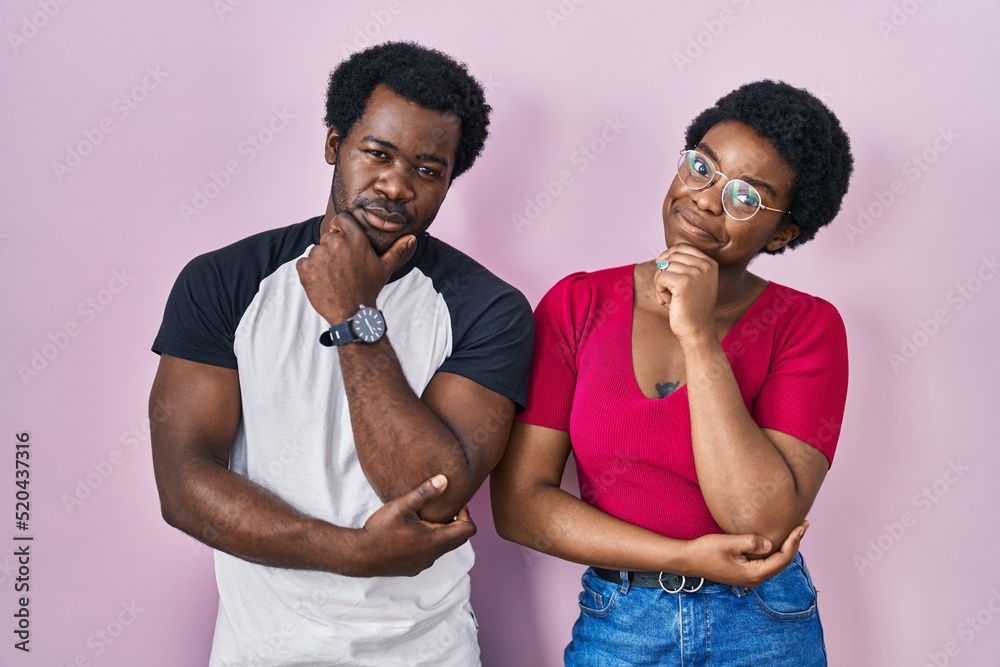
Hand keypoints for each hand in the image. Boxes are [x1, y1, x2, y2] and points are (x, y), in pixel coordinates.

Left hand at [295, 211, 414, 323]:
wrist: (352, 313)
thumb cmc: (369, 288)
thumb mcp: (384, 268)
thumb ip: (396, 249)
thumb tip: (412, 237)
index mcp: (355, 239)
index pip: (341, 219)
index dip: (340, 228)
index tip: (343, 241)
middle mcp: (336, 242)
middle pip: (328, 237)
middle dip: (332, 250)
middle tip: (342, 269)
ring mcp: (319, 254)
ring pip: (316, 251)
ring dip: (321, 262)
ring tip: (333, 278)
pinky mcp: (306, 267)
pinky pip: (304, 263)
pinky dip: (309, 272)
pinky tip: (322, 283)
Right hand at [346, 474, 476, 576]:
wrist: (358, 556)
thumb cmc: (380, 529)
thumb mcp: (402, 506)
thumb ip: (425, 493)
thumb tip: (445, 479)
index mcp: (435, 540)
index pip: (468, 530)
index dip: (466, 514)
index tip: (454, 503)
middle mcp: (433, 555)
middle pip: (459, 539)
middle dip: (455, 522)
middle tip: (442, 508)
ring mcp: (423, 563)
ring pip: (443, 547)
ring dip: (440, 532)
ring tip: (424, 518)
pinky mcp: (413, 568)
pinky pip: (429, 554)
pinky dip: (428, 543)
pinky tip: (411, 532)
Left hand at [652, 244, 717, 342]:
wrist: (697, 330)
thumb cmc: (691, 308)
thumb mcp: (693, 283)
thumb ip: (683, 267)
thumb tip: (661, 258)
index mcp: (710, 263)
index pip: (683, 247)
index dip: (668, 254)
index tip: (660, 265)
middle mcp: (705, 265)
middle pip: (672, 256)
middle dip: (664, 273)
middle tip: (668, 291)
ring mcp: (696, 273)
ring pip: (664, 267)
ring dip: (661, 284)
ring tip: (670, 299)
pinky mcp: (684, 282)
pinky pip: (660, 277)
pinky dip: (659, 291)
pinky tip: (668, 302)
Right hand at [677, 521, 807, 587]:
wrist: (688, 561)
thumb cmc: (706, 550)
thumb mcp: (729, 543)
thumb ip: (751, 542)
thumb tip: (769, 543)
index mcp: (754, 574)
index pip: (782, 558)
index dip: (794, 541)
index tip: (801, 526)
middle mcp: (755, 579)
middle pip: (783, 561)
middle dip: (794, 543)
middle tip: (804, 525)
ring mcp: (750, 577)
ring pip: (776, 562)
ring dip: (787, 546)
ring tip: (796, 531)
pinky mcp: (745, 572)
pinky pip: (767, 561)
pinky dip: (776, 550)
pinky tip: (777, 540)